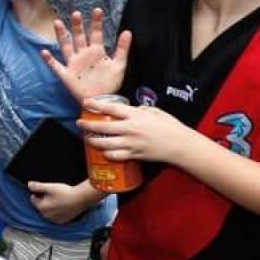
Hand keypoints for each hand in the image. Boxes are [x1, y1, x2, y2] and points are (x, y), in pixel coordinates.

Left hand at [28, 182, 97, 223]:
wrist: (81, 199)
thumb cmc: (65, 193)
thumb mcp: (50, 187)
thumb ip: (37, 186)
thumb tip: (28, 185)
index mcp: (41, 207)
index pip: (33, 199)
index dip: (38, 193)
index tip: (46, 190)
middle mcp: (46, 216)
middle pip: (40, 206)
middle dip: (44, 200)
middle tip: (54, 195)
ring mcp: (54, 220)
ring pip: (47, 212)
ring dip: (50, 207)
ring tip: (59, 200)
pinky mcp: (61, 222)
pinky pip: (55, 216)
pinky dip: (56, 212)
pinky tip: (63, 206)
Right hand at [39, 9, 131, 103]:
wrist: (102, 101)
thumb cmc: (110, 84)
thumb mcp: (119, 65)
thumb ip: (122, 48)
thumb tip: (127, 31)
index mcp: (96, 52)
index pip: (96, 34)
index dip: (96, 22)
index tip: (97, 10)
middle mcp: (83, 55)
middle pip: (79, 37)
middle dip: (77, 25)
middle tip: (76, 14)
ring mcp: (74, 64)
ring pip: (66, 46)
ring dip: (62, 36)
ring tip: (57, 23)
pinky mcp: (66, 75)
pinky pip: (56, 66)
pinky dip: (49, 60)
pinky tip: (45, 52)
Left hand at [78, 98, 204, 164]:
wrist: (180, 145)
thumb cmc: (169, 126)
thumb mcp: (154, 111)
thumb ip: (139, 110)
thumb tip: (129, 109)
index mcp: (135, 115)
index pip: (111, 108)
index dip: (96, 105)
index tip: (85, 103)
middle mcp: (130, 129)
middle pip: (103, 127)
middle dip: (88, 125)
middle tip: (80, 124)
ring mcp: (131, 143)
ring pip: (105, 144)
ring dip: (93, 141)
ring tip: (88, 139)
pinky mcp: (134, 155)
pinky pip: (115, 156)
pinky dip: (106, 154)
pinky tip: (102, 151)